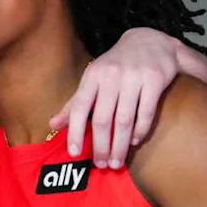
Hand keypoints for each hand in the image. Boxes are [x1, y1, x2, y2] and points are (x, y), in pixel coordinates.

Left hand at [50, 28, 179, 168]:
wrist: (149, 41)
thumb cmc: (115, 66)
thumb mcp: (92, 79)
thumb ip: (74, 103)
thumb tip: (52, 124)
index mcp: (91, 76)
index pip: (79, 107)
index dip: (75, 131)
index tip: (74, 153)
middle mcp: (110, 77)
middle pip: (102, 118)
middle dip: (101, 145)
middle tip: (102, 165)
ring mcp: (133, 78)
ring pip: (124, 119)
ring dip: (120, 144)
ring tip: (118, 162)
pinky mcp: (154, 80)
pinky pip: (146, 112)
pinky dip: (140, 130)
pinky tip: (134, 142)